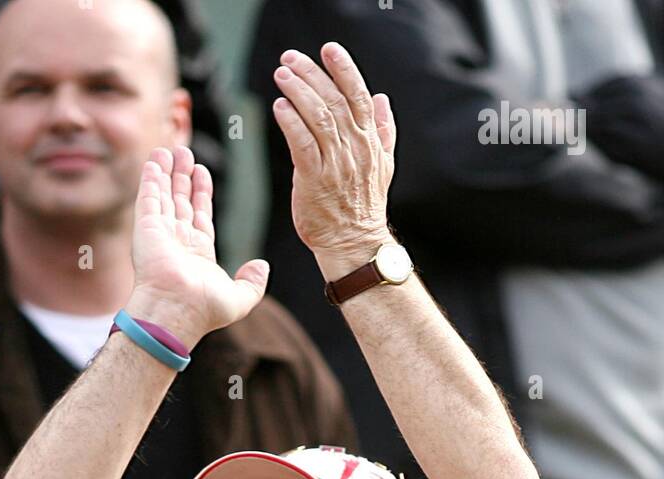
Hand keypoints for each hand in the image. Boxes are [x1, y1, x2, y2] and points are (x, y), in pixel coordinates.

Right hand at [127, 145, 268, 345]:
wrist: (176, 310)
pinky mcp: (146, 227)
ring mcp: (160, 233)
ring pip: (164, 195)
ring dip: (166, 172)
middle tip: (185, 153)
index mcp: (198, 253)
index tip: (202, 172)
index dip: (201, 193)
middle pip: (180, 201)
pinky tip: (155, 160)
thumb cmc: (204, 309)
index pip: (200, 215)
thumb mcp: (240, 299)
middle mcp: (177, 241)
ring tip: (170, 150)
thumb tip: (262, 266)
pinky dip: (151, 178)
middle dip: (183, 177)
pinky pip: (149, 197)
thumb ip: (253, 282)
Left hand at [272, 44, 395, 275]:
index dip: (344, 69)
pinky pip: (301, 144)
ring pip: (318, 118)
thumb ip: (383, 130)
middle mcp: (354, 149)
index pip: (359, 95)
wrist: (354, 244)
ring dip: (298, 92)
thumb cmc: (363, 206)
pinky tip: (280, 107)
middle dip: (312, 74)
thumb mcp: (383, 165)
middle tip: (291, 58)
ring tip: (282, 75)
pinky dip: (291, 122)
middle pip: (334, 100)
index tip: (328, 49)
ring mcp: (335, 165)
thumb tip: (382, 98)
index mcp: (370, 141)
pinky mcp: (314, 181)